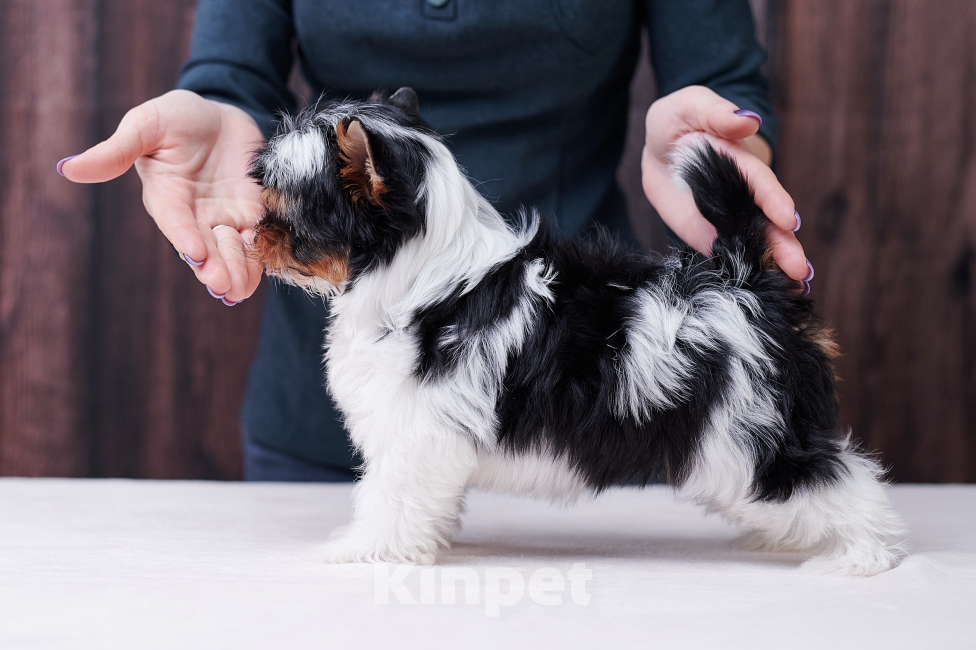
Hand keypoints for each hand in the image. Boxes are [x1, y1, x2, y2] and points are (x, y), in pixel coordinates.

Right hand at [58, 90, 264, 303]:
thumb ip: (117, 150)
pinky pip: (259, 240)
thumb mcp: (146, 125)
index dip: (184, 237)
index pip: (175, 221)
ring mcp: (225, 218)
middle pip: (206, 248)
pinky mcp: (253, 215)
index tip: (195, 252)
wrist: (221, 115)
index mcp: (167, 197)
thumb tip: (67, 168)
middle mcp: (196, 216)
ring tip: (242, 288)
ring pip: (233, 251)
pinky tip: (268, 270)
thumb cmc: (176, 118)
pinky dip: (262, 256)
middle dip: (215, 267)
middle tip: (223, 284)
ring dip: (239, 270)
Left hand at [641, 86, 808, 281]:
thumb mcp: (690, 106)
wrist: (661, 147)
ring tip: (796, 286)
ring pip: (757, 243)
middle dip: (784, 244)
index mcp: (739, 161)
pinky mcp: (712, 236)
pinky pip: (730, 256)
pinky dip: (747, 274)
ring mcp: (730, 218)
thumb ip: (716, 113)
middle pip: (769, 221)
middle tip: (800, 269)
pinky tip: (766, 292)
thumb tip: (746, 118)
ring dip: (775, 265)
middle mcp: (743, 194)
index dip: (773, 199)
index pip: (760, 182)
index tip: (787, 218)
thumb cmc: (679, 120)